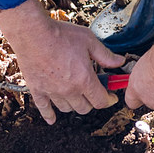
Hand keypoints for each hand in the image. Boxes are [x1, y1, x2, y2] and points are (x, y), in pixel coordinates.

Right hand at [0, 0, 124, 123]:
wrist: (33, 33)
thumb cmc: (61, 35)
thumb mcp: (89, 41)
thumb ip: (105, 55)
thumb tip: (120, 62)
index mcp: (84, 80)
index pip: (100, 101)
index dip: (109, 100)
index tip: (111, 96)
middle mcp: (69, 90)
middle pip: (84, 108)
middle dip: (92, 102)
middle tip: (93, 92)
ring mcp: (52, 92)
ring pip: (67, 109)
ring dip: (74, 105)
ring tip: (76, 96)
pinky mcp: (37, 90)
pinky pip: (44, 109)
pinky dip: (49, 115)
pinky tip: (52, 119)